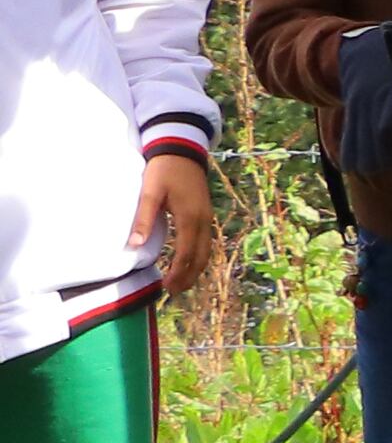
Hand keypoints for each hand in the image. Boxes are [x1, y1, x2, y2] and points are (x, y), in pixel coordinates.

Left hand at [132, 151, 209, 298]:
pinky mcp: (205, 214)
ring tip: (182, 282)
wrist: (182, 150)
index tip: (167, 287)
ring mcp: (207, 218)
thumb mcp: (150, 192)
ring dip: (196, 268)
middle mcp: (203, 221)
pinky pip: (206, 242)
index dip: (178, 273)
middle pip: (201, 257)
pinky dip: (199, 257)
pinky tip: (189, 261)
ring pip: (206, 251)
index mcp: (190, 218)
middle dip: (189, 276)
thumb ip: (143, 219)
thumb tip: (134, 245)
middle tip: (174, 292)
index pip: (186, 254)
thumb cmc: (164, 170)